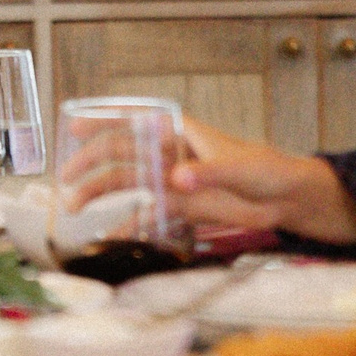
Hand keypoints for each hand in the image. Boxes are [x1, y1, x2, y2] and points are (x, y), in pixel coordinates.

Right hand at [58, 116, 355, 246]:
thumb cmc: (268, 170)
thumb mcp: (240, 168)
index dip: (102, 120)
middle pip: (121, 153)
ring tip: (75, 206)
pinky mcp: (180, 207)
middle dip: (92, 164)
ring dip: (100, 192)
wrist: (287, 201)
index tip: (74, 126)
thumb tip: (176, 178)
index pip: (135, 119)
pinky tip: (110, 236)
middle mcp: (170, 154)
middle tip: (68, 180)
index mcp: (181, 132)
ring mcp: (172, 181)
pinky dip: (127, 223)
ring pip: (127, 183)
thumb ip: (208, 173)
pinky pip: (146, 213)